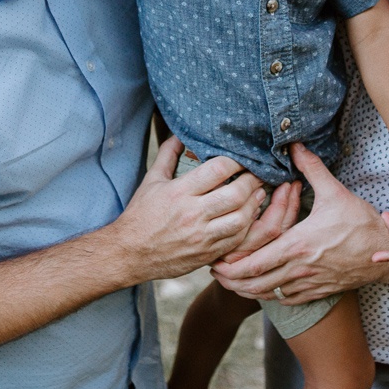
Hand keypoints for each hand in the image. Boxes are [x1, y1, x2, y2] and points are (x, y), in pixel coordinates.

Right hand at [108, 137, 264, 282]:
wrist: (130, 254)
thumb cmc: (140, 216)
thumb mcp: (151, 181)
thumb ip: (168, 155)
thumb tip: (180, 134)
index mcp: (179, 192)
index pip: (218, 169)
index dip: (236, 160)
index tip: (243, 156)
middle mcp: (192, 214)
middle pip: (236, 194)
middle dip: (252, 180)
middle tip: (259, 173)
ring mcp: (201, 237)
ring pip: (241, 218)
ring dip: (255, 203)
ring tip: (259, 193)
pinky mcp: (207, 254)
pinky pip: (237, 240)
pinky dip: (248, 226)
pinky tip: (249, 216)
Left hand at [211, 143, 388, 302]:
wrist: (388, 253)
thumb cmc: (362, 223)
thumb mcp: (335, 192)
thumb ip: (311, 168)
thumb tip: (295, 145)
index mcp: (298, 245)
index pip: (255, 262)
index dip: (231, 266)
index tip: (215, 261)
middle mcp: (300, 268)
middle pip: (255, 284)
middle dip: (231, 282)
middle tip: (214, 274)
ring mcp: (309, 283)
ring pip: (269, 295)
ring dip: (247, 291)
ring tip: (231, 284)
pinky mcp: (320, 290)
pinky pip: (288, 299)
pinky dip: (270, 296)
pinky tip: (262, 289)